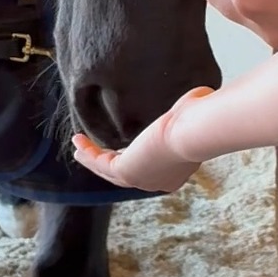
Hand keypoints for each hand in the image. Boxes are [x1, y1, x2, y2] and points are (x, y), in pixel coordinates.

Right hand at [71, 87, 215, 192]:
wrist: (193, 131)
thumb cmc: (199, 121)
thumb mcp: (192, 114)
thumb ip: (188, 109)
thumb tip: (197, 95)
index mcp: (177, 171)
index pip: (151, 165)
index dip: (135, 157)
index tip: (124, 147)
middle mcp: (158, 181)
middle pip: (128, 174)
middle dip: (108, 163)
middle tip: (95, 155)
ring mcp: (142, 180)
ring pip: (110, 172)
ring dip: (93, 160)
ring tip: (78, 149)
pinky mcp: (126, 172)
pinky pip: (101, 164)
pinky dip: (88, 153)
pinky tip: (77, 142)